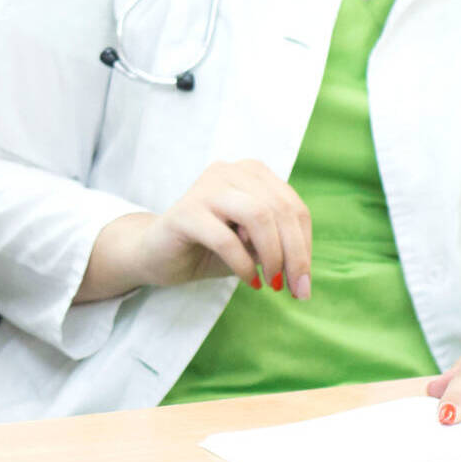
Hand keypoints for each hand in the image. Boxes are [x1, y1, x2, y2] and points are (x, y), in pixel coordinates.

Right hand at [103, 160, 312, 297]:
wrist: (155, 254)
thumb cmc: (209, 248)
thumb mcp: (252, 246)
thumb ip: (276, 243)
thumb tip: (298, 265)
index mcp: (252, 173)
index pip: (294, 207)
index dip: (305, 246)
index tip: (304, 282)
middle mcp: (230, 171)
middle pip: (281, 210)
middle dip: (295, 256)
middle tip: (295, 290)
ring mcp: (206, 187)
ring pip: (259, 216)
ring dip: (273, 256)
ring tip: (270, 282)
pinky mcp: (185, 211)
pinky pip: (227, 239)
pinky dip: (243, 264)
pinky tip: (248, 280)